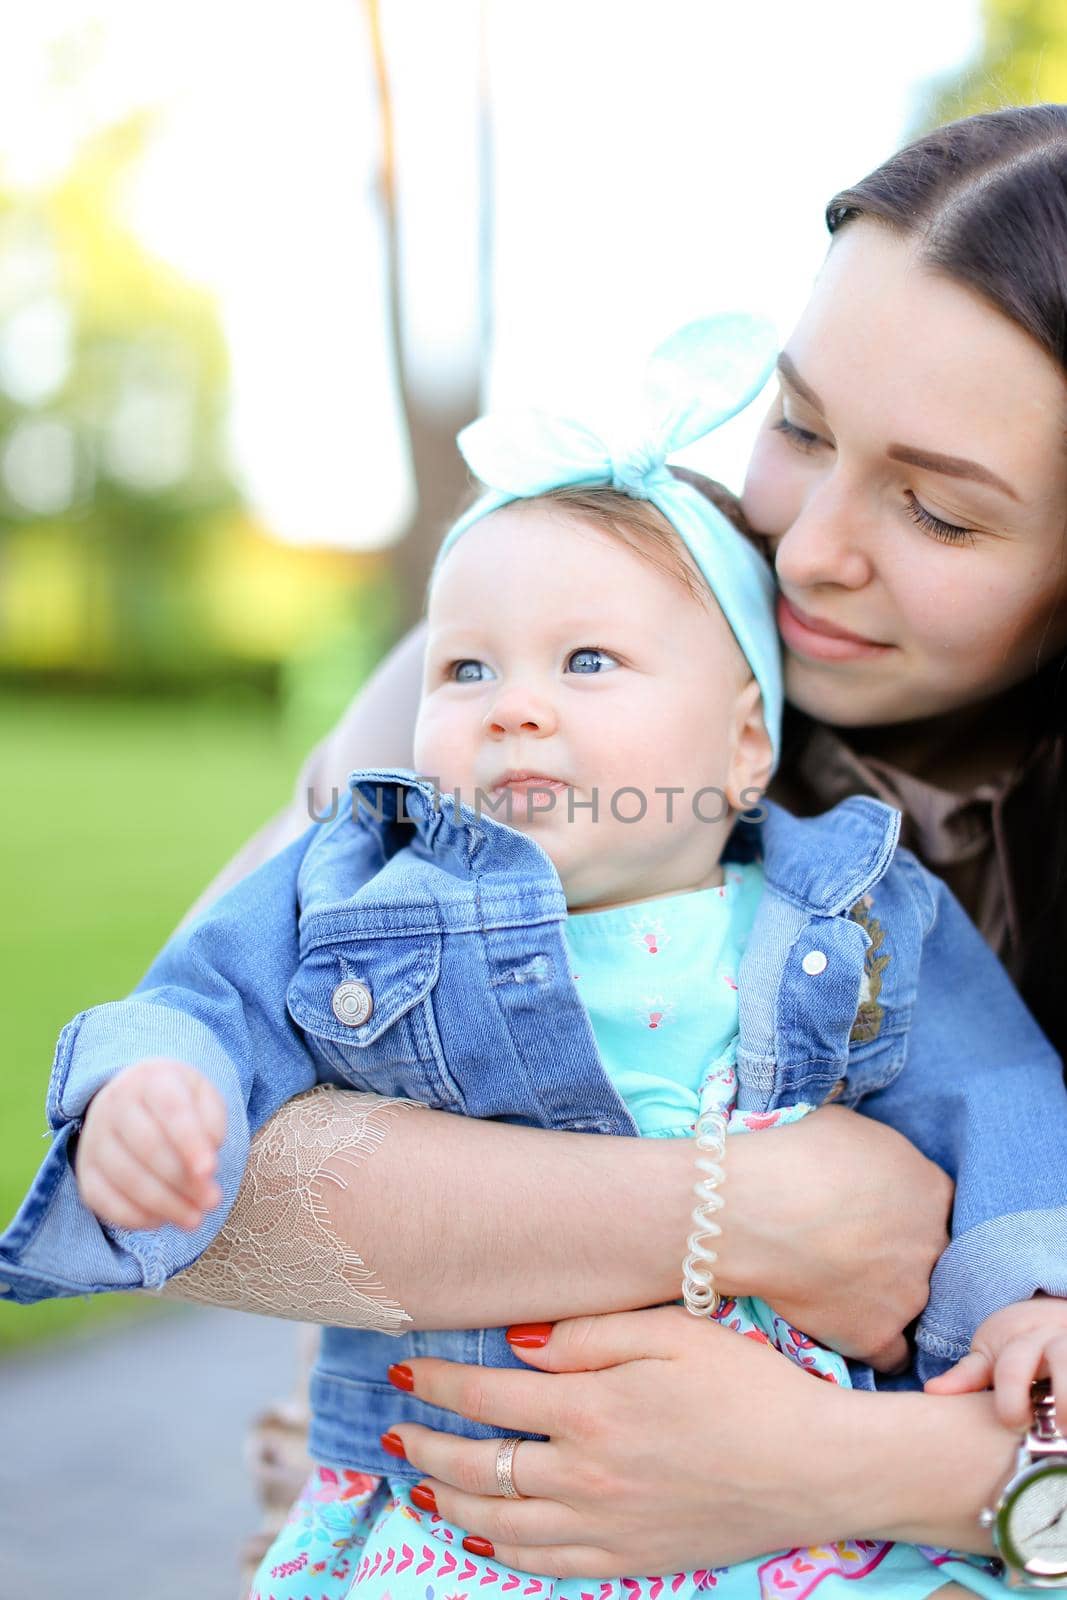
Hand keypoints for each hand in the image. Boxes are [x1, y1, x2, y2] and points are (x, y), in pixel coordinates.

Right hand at [75, 1057, 225, 1231]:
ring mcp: (95, 1136)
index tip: (210, 1170)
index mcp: (152, 1080)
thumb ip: (212, 1124)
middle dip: (182, 1180)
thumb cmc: (180, 1101)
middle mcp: (116, 1104)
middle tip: (212, 1201)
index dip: (190, 1142)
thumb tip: (205, 1165)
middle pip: (147, 1147)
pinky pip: (101, 1198)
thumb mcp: (204, 1098)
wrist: (136, 1096)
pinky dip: (132, 1216)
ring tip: (194, 1219)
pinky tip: (160, 1220)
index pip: (171, 1109)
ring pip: (125, 1176)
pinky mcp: (85, 1169)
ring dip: (163, 1204)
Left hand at [383, 1306, 860, 1575]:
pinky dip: (500, 1553)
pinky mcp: (629, 1560)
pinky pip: (544, 1565)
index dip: (439, 1380)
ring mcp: (604, 1526)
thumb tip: (519, 1344)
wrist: (816, 1467)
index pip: (488, 1395)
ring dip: (447, 1503)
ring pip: (499, 1523)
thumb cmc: (749, 1385)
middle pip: (478, 1466)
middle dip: (424, 1447)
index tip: (405, 1367)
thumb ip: (590, 1334)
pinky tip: (481, 1540)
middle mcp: (585, 1474)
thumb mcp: (673, 1331)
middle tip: (392, 1432)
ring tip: (416, 1486)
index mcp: (592, 1409)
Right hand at [720, 1106, 952, 1371]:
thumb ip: (877, 1155)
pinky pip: (891, 1353)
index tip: (878, 1212)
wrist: (753, 1210)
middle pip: (933, 1255)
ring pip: (916, 1304)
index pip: (937, 1206)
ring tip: (847, 1286)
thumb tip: (868, 1165)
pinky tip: (852, 1327)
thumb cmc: (796, 1155)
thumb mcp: (850, 1128)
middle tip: (860, 1247)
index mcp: (931, 1190)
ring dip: (891, 1297)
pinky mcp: (875, 1335)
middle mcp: (932, 1245)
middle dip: (903, 1252)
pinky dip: (875, 1342)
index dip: (907, 1210)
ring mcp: (909, 1296)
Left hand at [925, 1295, 1066, 1427]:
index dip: (1011, 1396)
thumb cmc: (1020, 1339)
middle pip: (1061, 1359)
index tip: (1014, 1422)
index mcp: (1022, 1340)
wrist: (1056, 1309)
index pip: (1013, 1366)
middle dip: (1063, 1395)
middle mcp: (1056, 1340)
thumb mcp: (992, 1350)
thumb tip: (932, 1394)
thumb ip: (968, 1375)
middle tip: (1061, 1431)